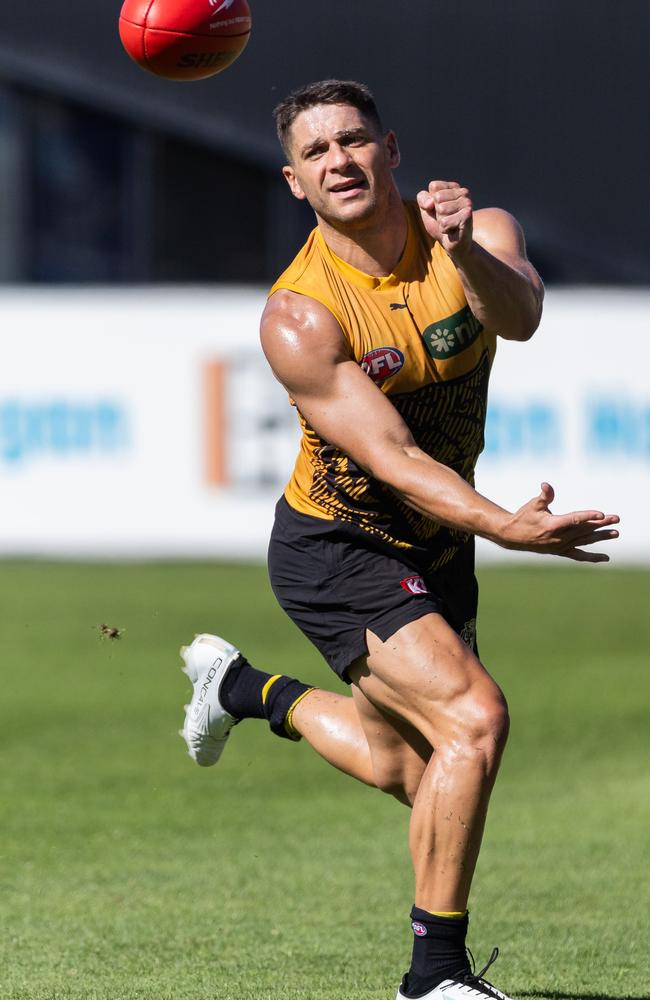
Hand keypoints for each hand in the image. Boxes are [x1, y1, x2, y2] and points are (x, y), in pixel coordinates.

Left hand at [416, 180, 472, 258]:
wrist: (452, 244)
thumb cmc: (440, 225)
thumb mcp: (426, 210)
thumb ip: (423, 199)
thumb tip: (432, 202)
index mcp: (454, 187)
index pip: (434, 186)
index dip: (431, 201)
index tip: (438, 210)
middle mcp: (463, 192)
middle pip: (437, 197)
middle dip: (437, 212)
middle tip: (446, 219)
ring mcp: (467, 202)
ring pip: (441, 209)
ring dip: (441, 221)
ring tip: (450, 224)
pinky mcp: (467, 215)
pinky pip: (444, 222)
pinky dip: (445, 229)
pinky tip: (453, 230)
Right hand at [501, 483, 619, 562]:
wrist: (513, 536)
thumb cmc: (524, 516)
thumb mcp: (533, 504)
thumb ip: (544, 496)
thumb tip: (546, 485)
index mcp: (552, 525)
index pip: (574, 519)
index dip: (588, 516)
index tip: (601, 514)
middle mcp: (558, 537)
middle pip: (583, 529)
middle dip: (601, 524)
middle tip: (616, 519)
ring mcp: (561, 546)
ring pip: (584, 541)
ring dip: (601, 537)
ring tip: (615, 533)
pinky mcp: (560, 551)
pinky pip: (579, 555)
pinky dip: (592, 557)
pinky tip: (605, 558)